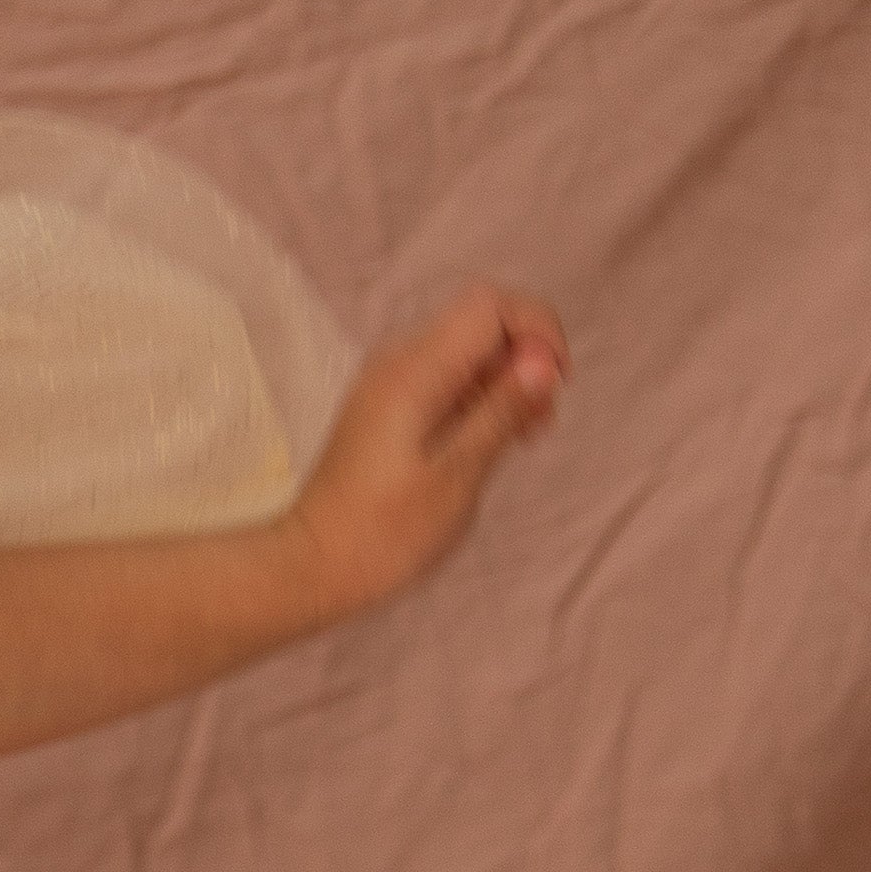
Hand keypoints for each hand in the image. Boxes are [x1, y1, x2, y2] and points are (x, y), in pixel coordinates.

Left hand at [282, 284, 567, 624]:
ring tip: (525, 437)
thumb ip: (500, 412)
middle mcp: (398, 364)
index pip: (489, 305)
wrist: (314, 566)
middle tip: (542, 422)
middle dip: (526, 359)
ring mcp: (391, 385)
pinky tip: (496, 441)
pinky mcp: (390, 409)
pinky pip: (447, 382)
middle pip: (480, 324)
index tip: (556, 383)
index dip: (536, 330)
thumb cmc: (383, 533)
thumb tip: (543, 361)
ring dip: (507, 383)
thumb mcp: (456, 476)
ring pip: (467, 354)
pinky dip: (481, 400)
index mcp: (413, 371)